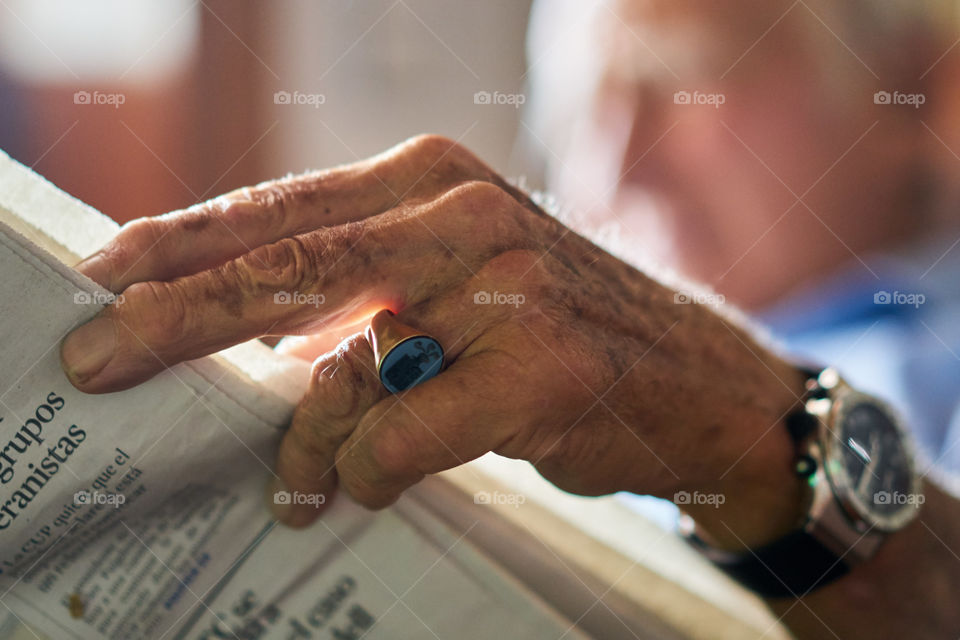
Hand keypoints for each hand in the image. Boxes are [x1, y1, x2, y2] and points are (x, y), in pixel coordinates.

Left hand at [61, 134, 805, 542]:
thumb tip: (257, 341)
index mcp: (434, 179)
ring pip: (343, 365)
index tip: (104, 273)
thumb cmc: (560, 327)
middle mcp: (465, 215)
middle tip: (94, 357)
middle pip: (286, 266)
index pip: (282, 207)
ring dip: (301, 438)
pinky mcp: (541, 367)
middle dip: (175, 316)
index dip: (184, 242)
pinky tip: (367, 486)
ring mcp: (507, 287)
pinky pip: (407, 436)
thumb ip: (366, 291)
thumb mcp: (458, 278)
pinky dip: (372, 471)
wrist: (694, 379)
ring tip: (291, 483)